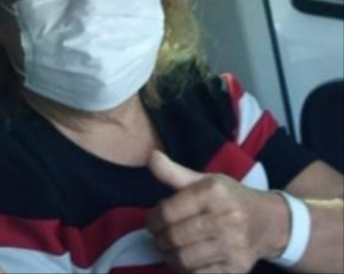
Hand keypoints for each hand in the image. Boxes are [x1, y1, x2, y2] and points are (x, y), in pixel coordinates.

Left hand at [147, 151, 288, 272]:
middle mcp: (225, 217)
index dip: (153, 219)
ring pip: (185, 259)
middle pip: (175, 237)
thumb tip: (151, 156)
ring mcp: (233, 245)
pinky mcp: (236, 269)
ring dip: (170, 256)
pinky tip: (187, 261)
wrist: (268, 221)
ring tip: (171, 248)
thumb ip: (173, 172)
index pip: (169, 211)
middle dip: (160, 239)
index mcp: (213, 192)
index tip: (152, 222)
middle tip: (159, 237)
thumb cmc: (229, 197)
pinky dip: (187, 271)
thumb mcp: (205, 180)